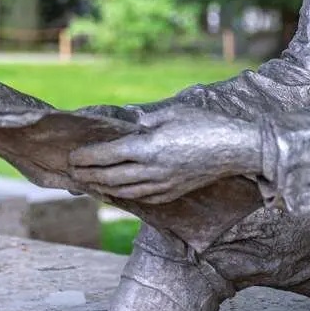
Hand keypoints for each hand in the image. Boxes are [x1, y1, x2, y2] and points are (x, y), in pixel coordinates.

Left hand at [69, 106, 260, 204]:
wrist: (237, 148)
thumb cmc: (206, 124)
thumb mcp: (172, 112)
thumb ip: (145, 119)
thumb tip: (127, 122)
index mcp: (149, 148)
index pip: (107, 156)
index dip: (87, 157)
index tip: (73, 156)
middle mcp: (152, 170)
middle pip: (110, 177)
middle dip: (88, 175)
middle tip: (72, 172)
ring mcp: (164, 184)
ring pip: (124, 191)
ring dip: (102, 188)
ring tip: (88, 183)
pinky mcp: (174, 192)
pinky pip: (143, 197)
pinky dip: (124, 196)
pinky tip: (117, 192)